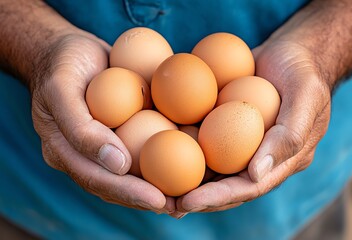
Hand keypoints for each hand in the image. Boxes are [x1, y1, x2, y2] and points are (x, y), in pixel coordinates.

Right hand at [31, 33, 174, 213]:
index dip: (128, 192)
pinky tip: (184, 165)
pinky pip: (138, 150)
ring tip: (185, 197)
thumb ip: (80, 127)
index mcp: (64, 151)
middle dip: (146, 198)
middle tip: (178, 207)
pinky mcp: (115, 133)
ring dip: (155, 187)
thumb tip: (118, 163)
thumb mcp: (61, 89)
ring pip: (127, 174)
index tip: (159, 200)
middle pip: (114, 185)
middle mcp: (82, 155)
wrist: (66, 51)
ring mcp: (99, 146)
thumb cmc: (62, 65)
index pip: (96, 179)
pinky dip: (159, 160)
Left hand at [174, 39, 331, 213]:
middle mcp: (260, 157)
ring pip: (214, 168)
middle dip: (197, 197)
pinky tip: (161, 149)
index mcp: (283, 160)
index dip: (219, 198)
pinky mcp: (228, 125)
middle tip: (166, 204)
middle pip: (227, 185)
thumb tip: (255, 174)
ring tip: (157, 188)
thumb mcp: (305, 96)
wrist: (292, 50)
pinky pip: (206, 140)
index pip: (249, 187)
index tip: (187, 203)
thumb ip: (288, 136)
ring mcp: (243, 142)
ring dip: (187, 179)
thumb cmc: (302, 71)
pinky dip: (185, 148)